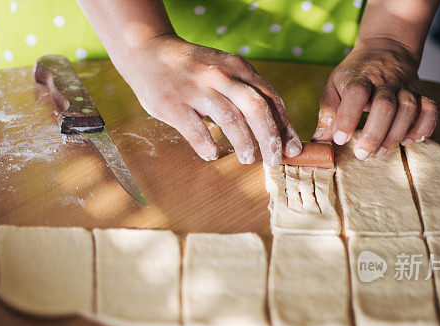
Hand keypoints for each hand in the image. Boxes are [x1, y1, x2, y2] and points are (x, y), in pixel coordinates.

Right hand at [113, 34, 301, 164]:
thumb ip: (245, 90)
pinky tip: (213, 155)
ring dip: (243, 143)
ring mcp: (196, 89)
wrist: (148, 51)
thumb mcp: (224, 69)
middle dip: (270, 137)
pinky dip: (207, 146)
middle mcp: (219, 75)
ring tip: (248, 159)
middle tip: (274, 160)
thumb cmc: (192, 68)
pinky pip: (195, 130)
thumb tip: (274, 127)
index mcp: (237, 67)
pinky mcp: (172, 104)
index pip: (269, 98)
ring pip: (229, 119)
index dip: (284, 126)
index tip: (292, 148)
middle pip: (256, 108)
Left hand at [312, 37, 437, 158]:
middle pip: (385, 106)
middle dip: (374, 134)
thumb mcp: (334, 87)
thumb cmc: (356, 75)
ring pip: (408, 110)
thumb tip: (318, 141)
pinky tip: (408, 140)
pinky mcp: (421, 94)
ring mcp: (405, 88)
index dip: (348, 117)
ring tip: (379, 151)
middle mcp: (385, 82)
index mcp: (359, 78)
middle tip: (362, 154)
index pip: (356, 93)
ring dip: (395, 135)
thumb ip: (328, 114)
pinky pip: (430, 111)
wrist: (386, 47)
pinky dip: (423, 129)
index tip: (341, 138)